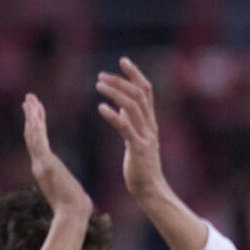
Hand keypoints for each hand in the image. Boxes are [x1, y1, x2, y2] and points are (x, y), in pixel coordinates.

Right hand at [21, 94, 91, 220]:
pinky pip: (38, 140)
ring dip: (31, 116)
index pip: (38, 143)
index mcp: (45, 169)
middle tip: (29, 98)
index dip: (36, 127)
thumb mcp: (70, 192)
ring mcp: (40, 164)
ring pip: (33, 134)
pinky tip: (34, 112)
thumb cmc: (75, 208)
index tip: (35, 113)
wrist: (72, 216)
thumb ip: (67, 186)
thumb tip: (75, 192)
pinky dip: (35, 126)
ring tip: (30, 99)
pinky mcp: (45, 165)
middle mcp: (39, 164)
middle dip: (31, 116)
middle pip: (32, 135)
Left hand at [96, 58, 167, 202]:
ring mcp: (145, 137)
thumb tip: (119, 106)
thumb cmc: (141, 166)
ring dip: (115, 93)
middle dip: (121, 81)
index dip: (136, 74)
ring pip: (133, 106)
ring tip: (98, 85)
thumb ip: (130, 121)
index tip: (123, 60)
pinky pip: (126, 127)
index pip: (146, 91)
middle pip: (139, 94)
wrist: (150, 190)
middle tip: (101, 76)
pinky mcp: (138, 149)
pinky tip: (101, 108)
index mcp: (150, 122)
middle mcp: (150, 126)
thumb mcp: (135, 139)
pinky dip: (113, 115)